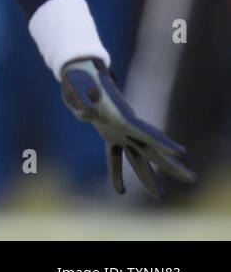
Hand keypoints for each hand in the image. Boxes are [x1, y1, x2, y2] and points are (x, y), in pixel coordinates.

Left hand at [60, 57, 195, 198]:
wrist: (80, 75)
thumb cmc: (80, 81)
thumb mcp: (78, 89)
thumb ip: (82, 103)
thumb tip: (87, 116)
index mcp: (122, 115)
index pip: (146, 131)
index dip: (163, 142)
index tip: (182, 153)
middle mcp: (126, 126)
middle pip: (152, 149)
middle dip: (171, 165)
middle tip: (192, 179)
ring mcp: (120, 132)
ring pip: (138, 158)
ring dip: (148, 177)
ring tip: (160, 196)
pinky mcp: (110, 136)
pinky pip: (116, 157)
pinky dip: (116, 173)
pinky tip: (120, 192)